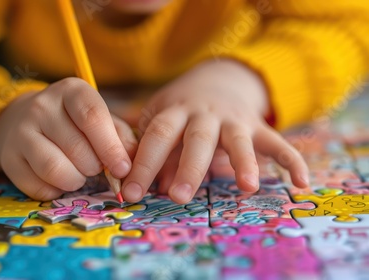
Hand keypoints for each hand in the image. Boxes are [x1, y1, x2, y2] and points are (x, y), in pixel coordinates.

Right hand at [0, 78, 137, 199]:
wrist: (24, 120)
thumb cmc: (75, 123)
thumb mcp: (101, 120)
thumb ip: (121, 138)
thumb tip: (132, 164)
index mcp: (71, 91)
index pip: (92, 117)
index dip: (110, 148)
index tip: (122, 169)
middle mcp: (42, 106)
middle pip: (77, 148)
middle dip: (94, 167)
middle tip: (96, 168)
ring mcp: (21, 131)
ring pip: (54, 169)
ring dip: (75, 181)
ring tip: (80, 175)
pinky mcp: (9, 158)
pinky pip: (37, 187)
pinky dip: (55, 191)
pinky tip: (59, 181)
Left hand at [121, 60, 308, 203]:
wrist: (219, 78)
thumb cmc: (182, 109)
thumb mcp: (163, 121)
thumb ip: (158, 152)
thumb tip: (155, 187)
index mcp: (174, 111)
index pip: (157, 136)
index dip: (144, 164)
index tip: (131, 193)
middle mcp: (204, 114)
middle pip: (197, 139)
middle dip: (188, 168)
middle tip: (177, 197)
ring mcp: (234, 119)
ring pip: (239, 140)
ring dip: (244, 162)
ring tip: (247, 187)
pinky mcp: (259, 127)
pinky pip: (278, 144)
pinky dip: (292, 161)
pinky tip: (301, 184)